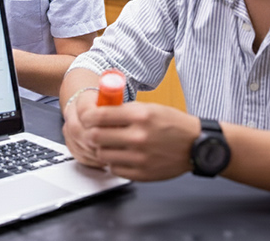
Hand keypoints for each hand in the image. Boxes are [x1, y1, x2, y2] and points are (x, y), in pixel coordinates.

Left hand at [63, 96, 199, 181]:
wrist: (196, 145)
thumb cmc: (171, 123)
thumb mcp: (148, 107)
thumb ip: (122, 109)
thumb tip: (97, 109)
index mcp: (139, 115)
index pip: (99, 116)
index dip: (87, 116)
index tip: (86, 117)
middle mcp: (139, 136)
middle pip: (95, 136)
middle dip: (91, 132)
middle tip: (93, 131)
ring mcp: (140, 157)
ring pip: (102, 154)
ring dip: (101, 148)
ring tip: (108, 143)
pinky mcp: (143, 174)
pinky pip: (115, 169)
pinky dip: (113, 162)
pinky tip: (120, 155)